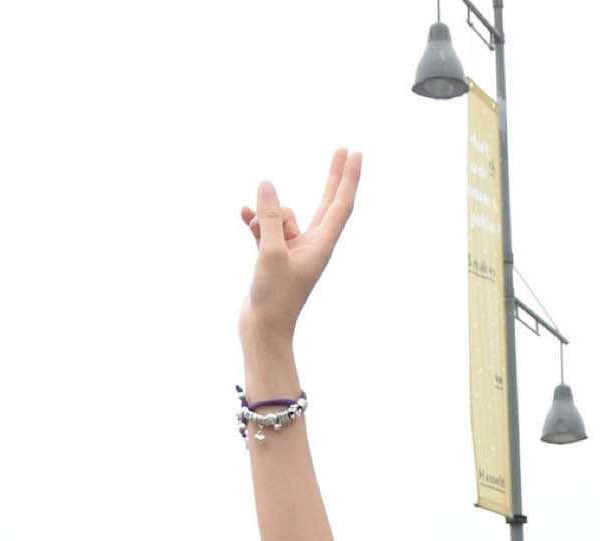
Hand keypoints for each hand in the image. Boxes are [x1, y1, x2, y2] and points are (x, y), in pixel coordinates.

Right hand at [239, 149, 361, 345]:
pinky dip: (256, 222)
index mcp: (321, 246)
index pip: (340, 205)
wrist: (262, 331)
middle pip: (327, 204)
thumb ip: (270, 217)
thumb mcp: (270, 252)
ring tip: (254, 226)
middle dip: (333, 177)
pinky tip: (244, 216)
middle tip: (344, 150)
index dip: (348, 178)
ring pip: (283, 216)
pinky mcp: (275, 257)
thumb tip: (267, 185)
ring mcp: (293, 251)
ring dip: (266, 215)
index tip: (355, 153)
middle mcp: (312, 246)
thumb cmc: (273, 298)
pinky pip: (267, 228)